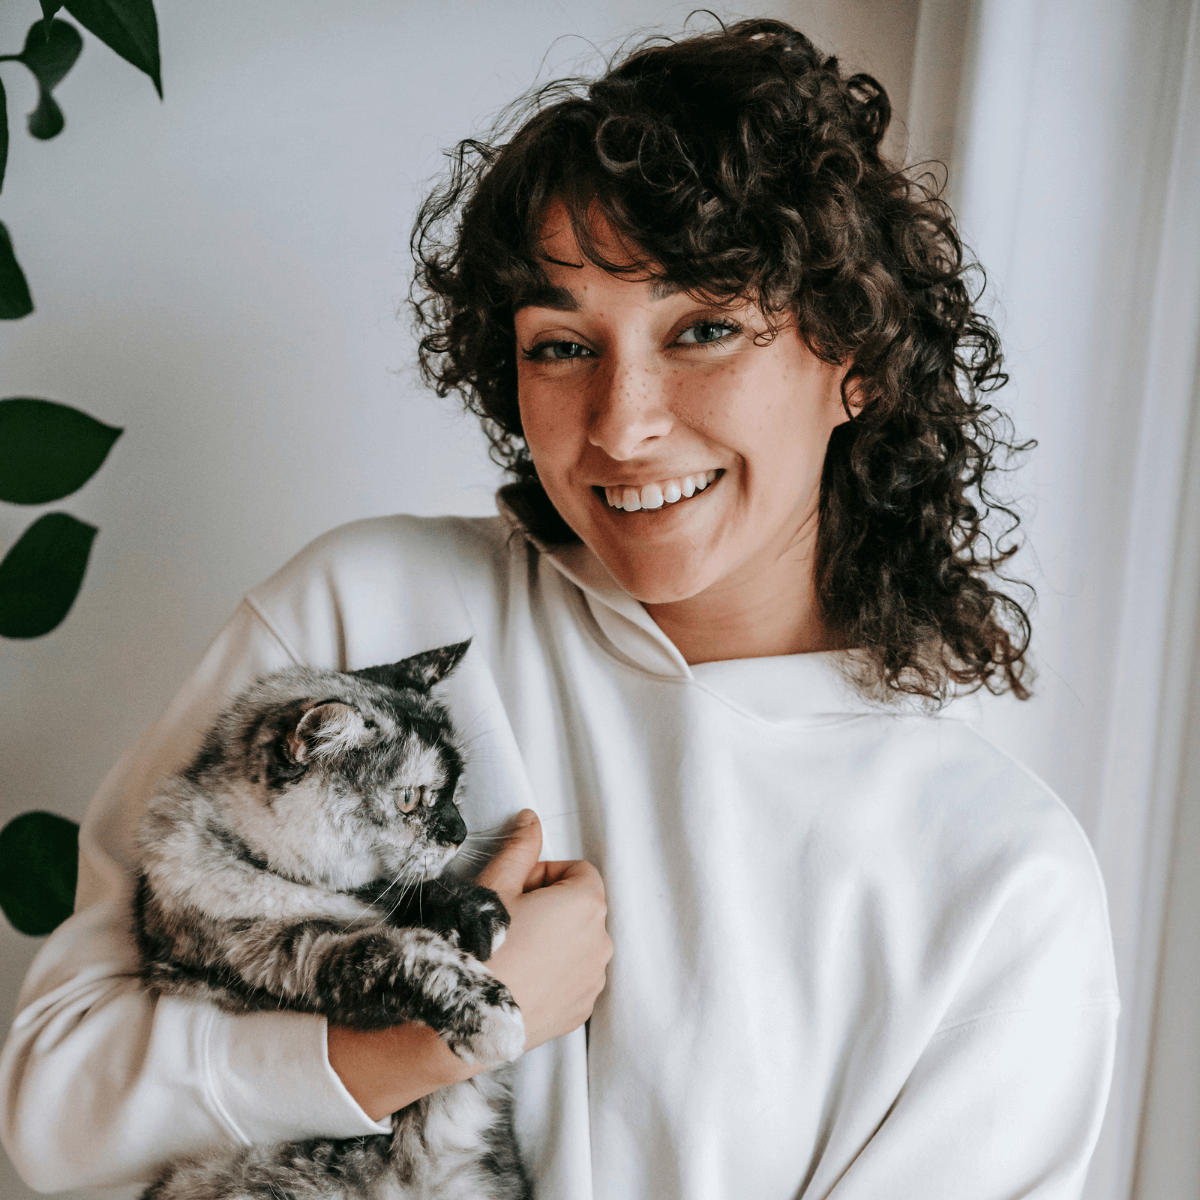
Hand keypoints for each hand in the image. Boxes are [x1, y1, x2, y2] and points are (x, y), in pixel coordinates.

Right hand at [328, 810, 609, 1117]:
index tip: (516, 890)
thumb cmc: (479, 948)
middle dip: (550, 906)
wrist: (465, 1018)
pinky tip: (519, 978)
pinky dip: (554, 973)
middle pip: (580, 907)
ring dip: (554, 940)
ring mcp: (593, 981)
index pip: (579, 871)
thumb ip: (520, 847)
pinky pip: (574, 978)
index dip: (544, 874)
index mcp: (586, 904)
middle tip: (509, 919)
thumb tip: (530, 819)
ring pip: (578, 943)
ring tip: (512, 951)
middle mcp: (601, 942)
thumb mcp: (496, 885)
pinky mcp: (580, 1011)